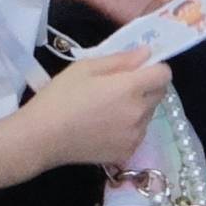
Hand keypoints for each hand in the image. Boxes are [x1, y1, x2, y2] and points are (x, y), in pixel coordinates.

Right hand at [30, 45, 179, 172]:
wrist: (41, 137)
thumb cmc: (60, 97)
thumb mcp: (86, 67)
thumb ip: (121, 59)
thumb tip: (147, 52)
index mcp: (130, 88)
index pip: (164, 74)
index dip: (154, 67)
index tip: (138, 68)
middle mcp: (139, 113)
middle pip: (159, 94)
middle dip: (146, 86)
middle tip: (119, 87)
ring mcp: (135, 136)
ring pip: (149, 114)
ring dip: (138, 108)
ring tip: (108, 109)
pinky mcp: (127, 153)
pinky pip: (138, 133)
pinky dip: (129, 128)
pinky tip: (105, 126)